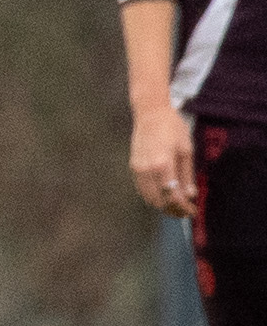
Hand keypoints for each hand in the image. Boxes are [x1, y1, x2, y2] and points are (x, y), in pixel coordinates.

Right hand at [133, 103, 199, 217]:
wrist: (150, 113)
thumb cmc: (172, 128)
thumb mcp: (186, 151)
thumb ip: (187, 175)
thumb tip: (190, 195)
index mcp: (162, 165)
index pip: (172, 196)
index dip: (183, 207)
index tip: (192, 212)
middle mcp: (146, 170)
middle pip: (158, 200)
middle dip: (172, 209)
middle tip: (185, 212)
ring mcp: (137, 169)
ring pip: (148, 197)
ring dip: (162, 205)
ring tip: (175, 206)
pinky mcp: (133, 166)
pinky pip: (142, 188)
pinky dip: (152, 196)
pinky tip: (163, 195)